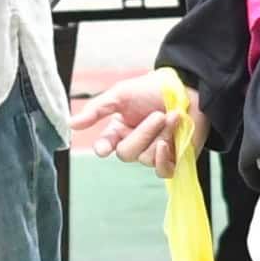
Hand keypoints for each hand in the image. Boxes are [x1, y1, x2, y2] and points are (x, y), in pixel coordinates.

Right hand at [73, 71, 196, 174]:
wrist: (189, 88)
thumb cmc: (153, 89)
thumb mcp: (121, 94)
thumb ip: (97, 109)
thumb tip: (70, 123)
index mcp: (119, 130)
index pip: (105, 145)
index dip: (103, 148)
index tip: (104, 148)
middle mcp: (135, 143)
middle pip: (127, 154)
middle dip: (144, 134)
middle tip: (159, 115)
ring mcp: (153, 153)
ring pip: (146, 159)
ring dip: (161, 136)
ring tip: (174, 117)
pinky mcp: (173, 160)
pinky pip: (163, 172)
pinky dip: (164, 159)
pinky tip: (168, 144)